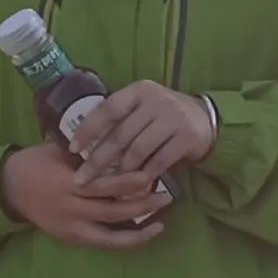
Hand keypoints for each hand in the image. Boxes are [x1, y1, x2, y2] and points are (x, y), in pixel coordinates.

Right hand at [1, 138, 167, 250]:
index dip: (127, 183)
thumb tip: (121, 145)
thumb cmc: (37, 163)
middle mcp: (70, 208)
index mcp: (66, 183)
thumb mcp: (58, 150)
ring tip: (162, 219)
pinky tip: (146, 233)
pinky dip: (127, 241)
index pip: (102, 185)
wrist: (9, 188)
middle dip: (141, 204)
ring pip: (111, 234)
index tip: (149, 176)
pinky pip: (104, 243)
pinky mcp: (72, 238)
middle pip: (111, 210)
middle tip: (166, 194)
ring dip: (139, 228)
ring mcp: (71, 227)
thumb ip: (87, 152)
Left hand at [78, 81, 218, 184]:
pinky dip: (146, 175)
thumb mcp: (142, 108)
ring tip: (109, 186)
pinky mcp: (187, 136)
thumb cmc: (163, 116)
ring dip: (122, 171)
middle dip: (98, 160)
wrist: (205, 118)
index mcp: (138, 91)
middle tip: (82, 179)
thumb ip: (120, 120)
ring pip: (138, 150)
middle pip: (120, 134)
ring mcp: (173, 117)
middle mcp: (155, 100)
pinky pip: (159, 161)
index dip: (88, 129)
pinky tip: (136, 186)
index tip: (72, 149)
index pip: (107, 109)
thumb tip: (85, 145)